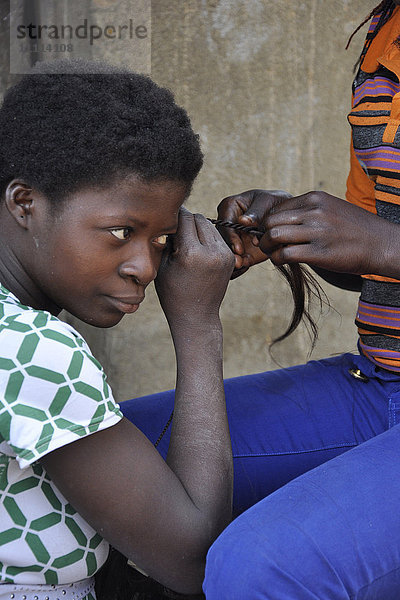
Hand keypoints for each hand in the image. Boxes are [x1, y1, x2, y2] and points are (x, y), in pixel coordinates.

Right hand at [155, 207, 234, 326]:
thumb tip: (168, 217)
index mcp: (192, 253)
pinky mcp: (230, 257)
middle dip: (186, 221)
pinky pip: (216, 236)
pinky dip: (206, 237)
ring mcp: (224, 254)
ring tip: (185, 241)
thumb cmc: (172, 293)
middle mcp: (212, 251)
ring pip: (209, 224)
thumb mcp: (162, 265)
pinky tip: (196, 249)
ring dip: (197, 227)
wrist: (196, 316)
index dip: (173, 216)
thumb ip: (166, 239)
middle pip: (198, 218)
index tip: (165, 219)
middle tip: (174, 232)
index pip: (184, 218)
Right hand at [217, 189, 292, 274]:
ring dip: (233, 261)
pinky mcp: (240, 251)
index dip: (231, 237)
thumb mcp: (267, 202)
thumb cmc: (274, 203)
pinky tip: (245, 267)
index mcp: (228, 207)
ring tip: (242, 266)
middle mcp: (227, 224)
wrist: (286, 216)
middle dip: (230, 252)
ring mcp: (232, 239)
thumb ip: (256, 212)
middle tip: (239, 262)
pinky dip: (239, 266)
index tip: (239, 249)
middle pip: (223, 240)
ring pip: (227, 252)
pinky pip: (236, 260)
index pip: (225, 224)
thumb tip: (243, 221)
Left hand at [258, 190, 388, 273]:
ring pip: (274, 236)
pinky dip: (278, 259)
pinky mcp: (320, 252)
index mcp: (315, 198)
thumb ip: (308, 211)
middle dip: (263, 234)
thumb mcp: (332, 208)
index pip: (277, 208)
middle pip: (271, 221)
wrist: (382, 244)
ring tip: (273, 253)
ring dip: (267, 247)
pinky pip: (285, 254)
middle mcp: (314, 212)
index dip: (268, 222)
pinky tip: (283, 261)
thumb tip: (283, 220)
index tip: (269, 232)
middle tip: (266, 245)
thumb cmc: (356, 229)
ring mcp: (317, 232)